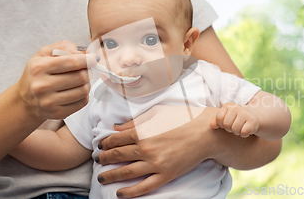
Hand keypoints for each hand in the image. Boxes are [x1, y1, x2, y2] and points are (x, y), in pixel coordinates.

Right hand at [15, 40, 98, 120]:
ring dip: (86, 84)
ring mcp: (49, 102)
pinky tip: (76, 91)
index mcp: (39, 68)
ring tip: (79, 81)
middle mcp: (42, 86)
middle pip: (81, 77)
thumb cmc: (38, 73)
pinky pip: (82, 103)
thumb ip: (65, 47)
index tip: (94, 59)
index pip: (71, 62)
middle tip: (84, 70)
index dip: (87, 60)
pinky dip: (84, 95)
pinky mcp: (57, 113)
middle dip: (87, 72)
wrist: (25, 100)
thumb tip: (86, 52)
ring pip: (84, 90)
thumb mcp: (44, 54)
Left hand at [95, 106, 218, 197]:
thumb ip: (135, 121)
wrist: (206, 133)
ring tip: (102, 177)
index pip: (115, 139)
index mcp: (142, 130)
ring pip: (126, 172)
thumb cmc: (183, 118)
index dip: (105, 143)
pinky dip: (129, 192)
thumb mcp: (157, 112)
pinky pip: (144, 187)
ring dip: (110, 175)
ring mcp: (155, 163)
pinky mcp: (166, 175)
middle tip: (97, 160)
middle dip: (104, 159)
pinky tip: (119, 193)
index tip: (101, 146)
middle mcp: (146, 148)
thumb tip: (116, 127)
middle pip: (117, 156)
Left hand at [210, 102, 259, 137]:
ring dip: (237, 132)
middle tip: (234, 126)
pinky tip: (245, 130)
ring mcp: (245, 114)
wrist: (253, 118)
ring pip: (235, 129)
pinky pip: (243, 132)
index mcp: (228, 106)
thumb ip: (217, 121)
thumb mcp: (225, 117)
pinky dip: (243, 134)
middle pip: (226, 124)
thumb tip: (211, 126)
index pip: (219, 118)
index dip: (221, 124)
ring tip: (239, 128)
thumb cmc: (236, 119)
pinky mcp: (252, 121)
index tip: (225, 124)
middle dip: (229, 129)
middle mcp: (237, 107)